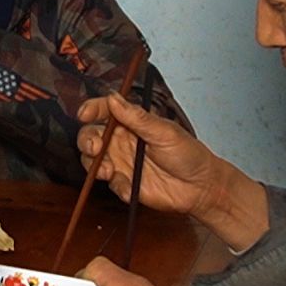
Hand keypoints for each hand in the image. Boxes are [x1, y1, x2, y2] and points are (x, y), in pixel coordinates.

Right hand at [75, 93, 267, 250]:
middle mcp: (121, 141)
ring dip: (94, 165)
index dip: (91, 110)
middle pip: (91, 135)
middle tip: (95, 148)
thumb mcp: (164, 132)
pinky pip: (110, 184)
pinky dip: (116, 186)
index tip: (84, 114)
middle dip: (87, 141)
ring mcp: (121, 162)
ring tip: (108, 172)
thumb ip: (137, 118)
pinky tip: (129, 187)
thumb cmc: (188, 154)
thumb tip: (114, 98)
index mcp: (131, 123)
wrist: (200, 187)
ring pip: (92, 160)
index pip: (104, 110)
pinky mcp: (124, 183)